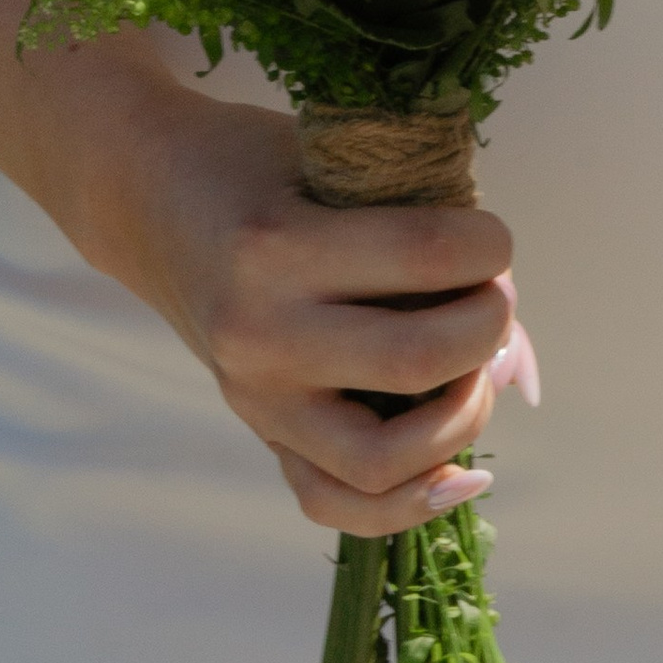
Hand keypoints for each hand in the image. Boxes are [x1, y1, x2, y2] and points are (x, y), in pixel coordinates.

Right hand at [91, 86, 530, 536]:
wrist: (148, 199)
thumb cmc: (254, 162)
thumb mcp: (330, 159)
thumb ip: (415, 225)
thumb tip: (514, 339)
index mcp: (280, 246)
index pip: (429, 254)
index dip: (490, 247)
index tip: (493, 239)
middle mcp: (262, 334)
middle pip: (419, 358)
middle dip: (489, 326)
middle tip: (493, 298)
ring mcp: (255, 398)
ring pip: (384, 460)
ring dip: (461, 418)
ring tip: (473, 371)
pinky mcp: (258, 432)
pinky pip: (335, 504)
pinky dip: (411, 503)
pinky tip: (463, 473)